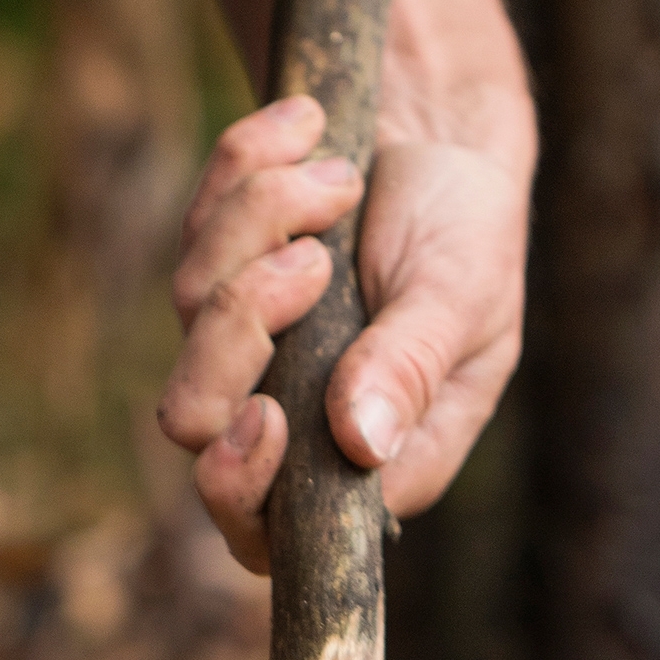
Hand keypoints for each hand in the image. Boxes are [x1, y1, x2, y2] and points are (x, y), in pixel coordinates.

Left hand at [159, 0, 535, 568]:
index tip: (264, 413)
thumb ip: (410, 368)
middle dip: (241, 327)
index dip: (243, 486)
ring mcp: (244, 341)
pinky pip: (196, 226)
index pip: (271, 528)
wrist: (437, 131)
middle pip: (197, 417)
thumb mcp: (460, 296)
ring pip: (191, 308)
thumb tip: (362, 445)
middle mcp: (292, 410)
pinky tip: (305, 131)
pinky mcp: (215, 272)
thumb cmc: (468, 231)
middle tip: (312, 260)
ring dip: (262, 223)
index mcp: (367, 454)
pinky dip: (247, 166)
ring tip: (339, 179)